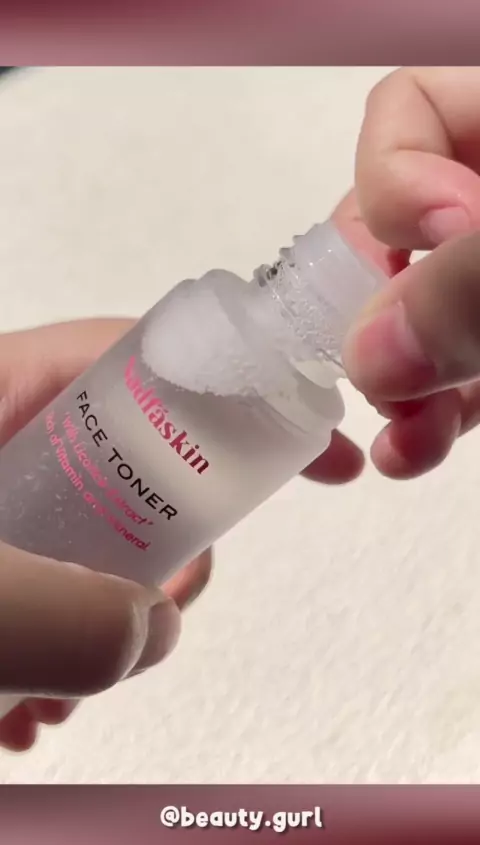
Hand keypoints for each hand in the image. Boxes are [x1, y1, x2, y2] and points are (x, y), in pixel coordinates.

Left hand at [0, 316, 365, 752]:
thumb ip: (68, 612)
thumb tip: (150, 632)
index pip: (145, 360)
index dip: (240, 390)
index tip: (320, 449)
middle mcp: (6, 435)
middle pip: (141, 464)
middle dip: (173, 549)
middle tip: (165, 603)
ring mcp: (4, 498)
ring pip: (106, 538)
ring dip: (108, 617)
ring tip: (68, 684)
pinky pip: (58, 583)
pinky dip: (65, 644)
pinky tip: (36, 698)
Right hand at [337, 67, 479, 477]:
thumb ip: (473, 288)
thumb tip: (373, 352)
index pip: (409, 111)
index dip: (396, 182)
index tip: (438, 243)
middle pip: (394, 229)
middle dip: (375, 311)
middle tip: (387, 365)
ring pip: (418, 309)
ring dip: (398, 380)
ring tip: (401, 434)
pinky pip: (453, 359)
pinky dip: (432, 407)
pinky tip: (415, 446)